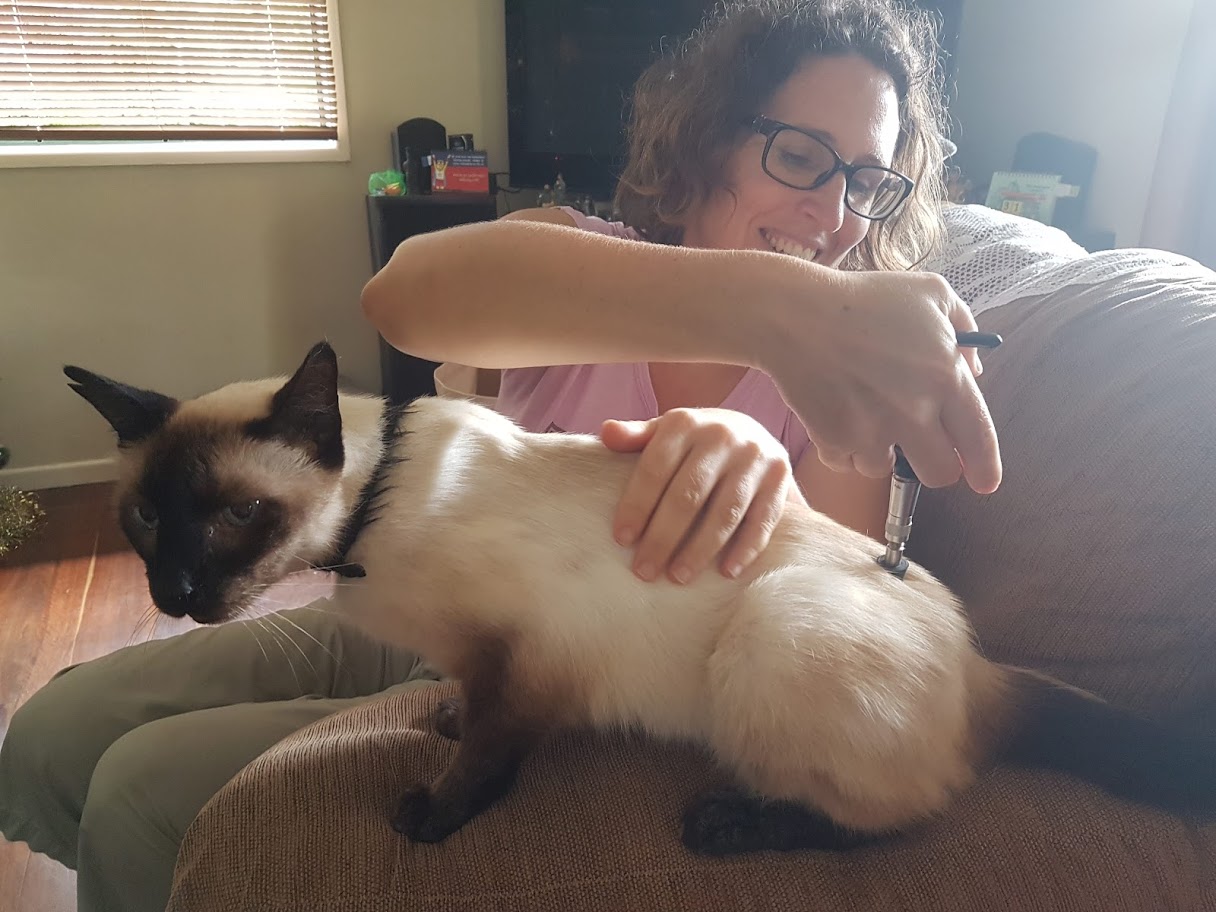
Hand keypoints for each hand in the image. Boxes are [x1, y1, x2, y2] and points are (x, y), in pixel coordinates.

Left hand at [600, 408, 791, 583]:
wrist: (754, 433)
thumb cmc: (696, 442)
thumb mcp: (666, 432)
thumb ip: (637, 436)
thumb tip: (606, 433)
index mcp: (685, 423)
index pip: (655, 469)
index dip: (637, 505)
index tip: (622, 539)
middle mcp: (722, 438)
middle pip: (688, 495)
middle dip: (663, 537)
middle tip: (644, 571)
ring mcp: (754, 459)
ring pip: (724, 512)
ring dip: (700, 549)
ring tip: (678, 577)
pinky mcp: (779, 480)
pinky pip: (762, 520)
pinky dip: (745, 548)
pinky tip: (726, 572)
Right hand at [765, 265, 1001, 493]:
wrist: (797, 315)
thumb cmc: (864, 299)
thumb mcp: (931, 293)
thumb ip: (964, 327)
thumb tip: (974, 370)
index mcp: (945, 377)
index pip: (979, 441)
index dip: (984, 468)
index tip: (984, 482)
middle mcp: (914, 412)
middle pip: (938, 473)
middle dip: (933, 466)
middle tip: (919, 448)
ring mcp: (873, 431)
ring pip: (886, 470)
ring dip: (880, 451)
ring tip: (865, 417)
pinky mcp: (836, 441)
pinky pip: (847, 463)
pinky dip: (844, 449)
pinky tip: (838, 417)